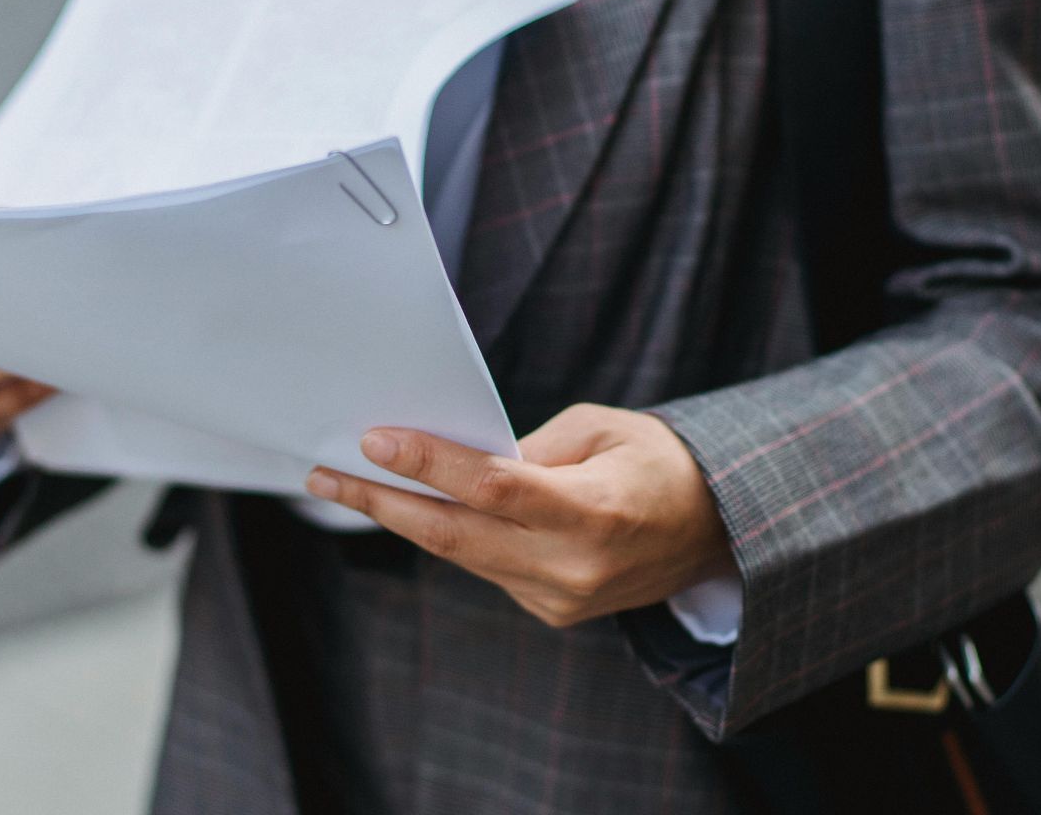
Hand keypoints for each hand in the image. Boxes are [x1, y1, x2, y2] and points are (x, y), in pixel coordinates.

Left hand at [305, 403, 734, 627]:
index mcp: (595, 511)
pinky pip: (486, 568)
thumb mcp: (600, 429)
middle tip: (325, 475)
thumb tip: (454, 460)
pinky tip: (415, 509)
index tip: (374, 440)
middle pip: (456, 535)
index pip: (493, 489)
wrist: (715, 530)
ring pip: (463, 555)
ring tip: (351, 484)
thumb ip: (527, 448)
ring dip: (405, 519)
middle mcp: (574, 566)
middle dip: (383, 503)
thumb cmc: (655, 461)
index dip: (429, 465)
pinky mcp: (552, 611)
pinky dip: (451, 536)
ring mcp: (561, 598)